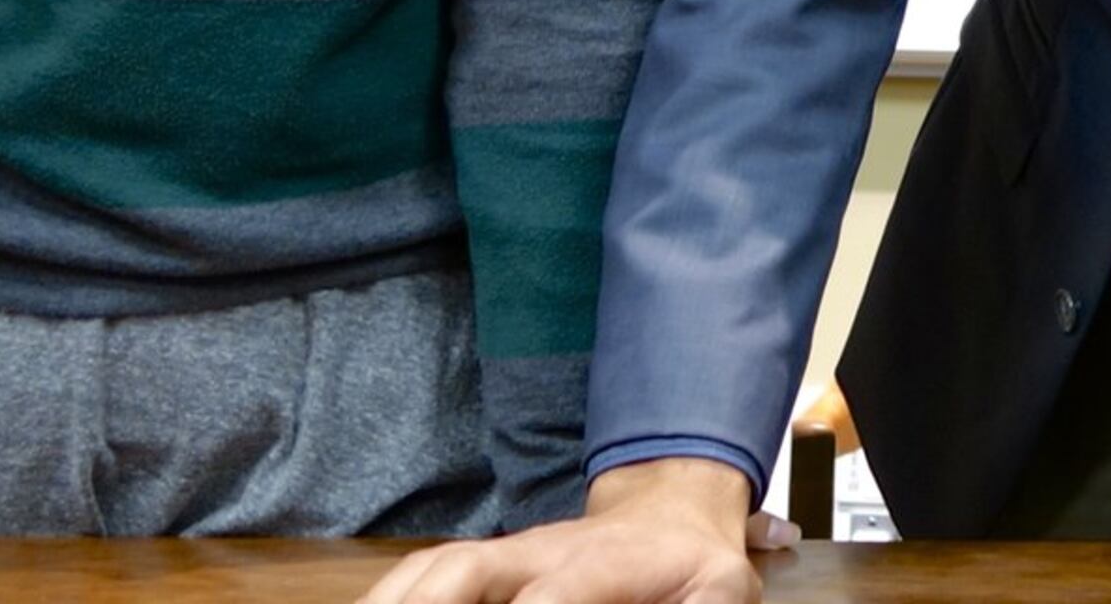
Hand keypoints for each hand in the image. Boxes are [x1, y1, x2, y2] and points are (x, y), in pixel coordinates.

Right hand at [353, 458, 794, 603]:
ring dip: (393, 601)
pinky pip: (423, 574)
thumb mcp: (719, 593)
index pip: (547, 599)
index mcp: (597, 564)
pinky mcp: (485, 566)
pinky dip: (390, 594)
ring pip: (433, 569)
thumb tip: (690, 595)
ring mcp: (505, 554)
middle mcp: (537, 553)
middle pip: (464, 570)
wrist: (676, 515)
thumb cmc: (697, 569)